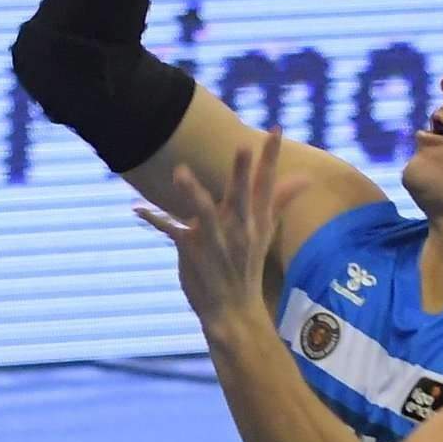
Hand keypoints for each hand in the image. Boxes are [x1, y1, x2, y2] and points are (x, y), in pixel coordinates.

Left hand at [134, 127, 294, 340]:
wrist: (234, 311)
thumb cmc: (247, 266)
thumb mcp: (265, 232)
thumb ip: (280, 200)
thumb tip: (306, 177)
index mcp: (256, 221)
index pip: (267, 184)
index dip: (271, 157)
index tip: (275, 130)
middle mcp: (239, 229)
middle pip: (242, 196)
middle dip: (242, 173)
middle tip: (243, 145)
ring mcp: (216, 242)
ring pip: (206, 213)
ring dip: (193, 193)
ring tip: (180, 172)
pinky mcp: (194, 253)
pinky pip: (172, 231)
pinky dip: (154, 219)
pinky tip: (137, 209)